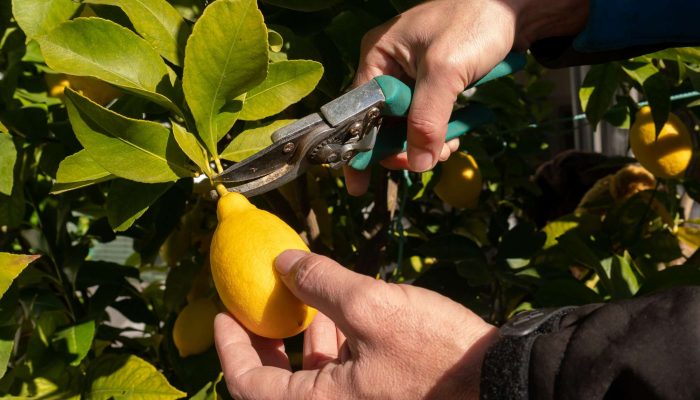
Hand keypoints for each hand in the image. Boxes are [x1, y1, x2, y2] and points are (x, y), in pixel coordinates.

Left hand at [214, 250, 498, 398]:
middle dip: (262, 342)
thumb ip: (321, 284)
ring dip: (299, 338)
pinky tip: (340, 311)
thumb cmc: (436, 352)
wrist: (501, 382)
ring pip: (309, 378)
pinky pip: (339, 376)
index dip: (230, 347)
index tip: (221, 313)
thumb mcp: (373, 308)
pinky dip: (331, 345)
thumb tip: (282, 264)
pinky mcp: (380, 398)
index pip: (249, 385)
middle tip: (254, 306)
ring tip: (299, 297)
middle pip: (275, 385)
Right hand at [344, 0, 588, 194]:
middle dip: (402, 148)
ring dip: (425, 143)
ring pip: (406, 126)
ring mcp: (411, 78)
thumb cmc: (474, 24)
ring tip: (448, 148)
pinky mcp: (434, 86)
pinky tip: (455, 137)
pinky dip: (439, 133)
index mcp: (378, 57)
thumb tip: (418, 165)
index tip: (360, 184)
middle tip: (427, 160)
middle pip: (381, 124)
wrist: (516, 6)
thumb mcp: (446, 71)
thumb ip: (428, 119)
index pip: (357, 111)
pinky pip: (426, 119)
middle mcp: (389, 69)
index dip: (359, 148)